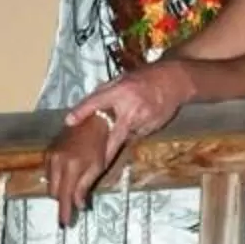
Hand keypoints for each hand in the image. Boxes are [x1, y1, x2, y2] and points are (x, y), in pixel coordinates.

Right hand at [42, 114, 117, 227]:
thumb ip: (85, 186)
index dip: (64, 211)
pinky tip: (66, 176)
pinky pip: (48, 171)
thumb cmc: (99, 144)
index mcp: (72, 166)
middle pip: (54, 192)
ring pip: (49, 182)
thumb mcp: (97, 167)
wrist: (92, 119)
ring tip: (70, 191)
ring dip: (58, 190)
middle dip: (62, 201)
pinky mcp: (48, 150)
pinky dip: (55, 178)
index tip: (64, 224)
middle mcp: (57, 161)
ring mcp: (51, 155)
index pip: (65, 195)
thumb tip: (78, 205)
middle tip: (70, 208)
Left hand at [64, 60, 195, 146]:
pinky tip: (139, 118)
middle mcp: (131, 108)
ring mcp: (143, 121)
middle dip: (103, 153)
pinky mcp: (152, 129)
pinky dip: (133, 131)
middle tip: (92, 166)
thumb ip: (105, 93)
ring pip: (124, 136)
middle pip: (113, 136)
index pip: (97, 101)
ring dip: (119, 136)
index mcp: (121, 91)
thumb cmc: (145, 77)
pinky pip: (136, 134)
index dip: (82, 111)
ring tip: (125, 125)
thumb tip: (85, 106)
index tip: (69, 121)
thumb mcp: (122, 78)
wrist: (175, 81)